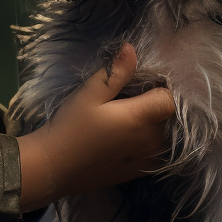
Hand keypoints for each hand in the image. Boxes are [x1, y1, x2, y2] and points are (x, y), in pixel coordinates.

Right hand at [15, 44, 174, 210]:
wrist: (53, 167)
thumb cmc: (70, 126)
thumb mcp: (89, 94)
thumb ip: (115, 73)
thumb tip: (131, 49)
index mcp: (140, 118)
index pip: (168, 99)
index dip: (157, 88)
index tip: (139, 85)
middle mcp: (150, 141)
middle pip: (167, 116)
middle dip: (153, 105)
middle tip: (127, 100)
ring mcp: (146, 159)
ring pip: (162, 135)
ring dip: (152, 125)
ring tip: (126, 119)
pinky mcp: (138, 172)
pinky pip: (155, 153)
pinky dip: (148, 143)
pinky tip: (125, 139)